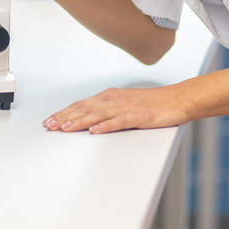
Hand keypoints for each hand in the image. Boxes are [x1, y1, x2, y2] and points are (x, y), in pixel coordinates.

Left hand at [42, 85, 190, 133]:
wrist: (179, 99)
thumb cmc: (153, 103)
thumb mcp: (126, 104)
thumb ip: (108, 110)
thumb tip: (89, 119)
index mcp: (111, 96)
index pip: (82, 105)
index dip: (64, 112)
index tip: (50, 120)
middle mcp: (116, 100)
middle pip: (85, 109)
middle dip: (65, 117)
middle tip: (49, 126)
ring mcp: (127, 108)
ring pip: (98, 115)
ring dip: (80, 122)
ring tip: (65, 128)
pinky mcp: (140, 116)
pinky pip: (120, 122)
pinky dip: (106, 126)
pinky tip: (95, 131)